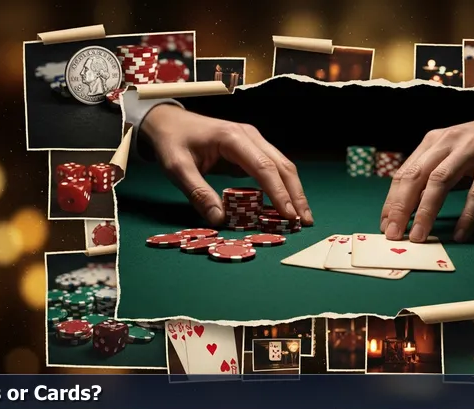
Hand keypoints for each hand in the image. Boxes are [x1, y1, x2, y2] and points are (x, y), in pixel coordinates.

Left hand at [141, 104, 312, 225]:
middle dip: (296, 195)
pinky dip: (283, 187)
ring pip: (283, 166)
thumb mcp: (177, 168)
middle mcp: (250, 136)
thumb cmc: (172, 141)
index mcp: (233, 138)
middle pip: (283, 166)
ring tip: (301, 217)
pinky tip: (286, 205)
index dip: (279, 194)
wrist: (169, 121)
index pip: (264, 168)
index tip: (289, 216)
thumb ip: (198, 193)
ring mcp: (254, 141)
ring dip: (294, 192)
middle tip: (304, 222)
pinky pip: (273, 168)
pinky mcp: (252, 149)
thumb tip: (220, 220)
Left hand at [380, 104, 473, 241]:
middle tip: (393, 234)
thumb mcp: (454, 154)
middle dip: (400, 207)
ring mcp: (471, 149)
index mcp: (433, 142)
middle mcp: (447, 142)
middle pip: (415, 177)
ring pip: (440, 182)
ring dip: (426, 212)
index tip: (385, 225)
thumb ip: (435, 177)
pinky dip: (467, 215)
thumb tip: (412, 210)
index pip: (404, 174)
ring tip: (418, 236)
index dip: (391, 201)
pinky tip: (460, 233)